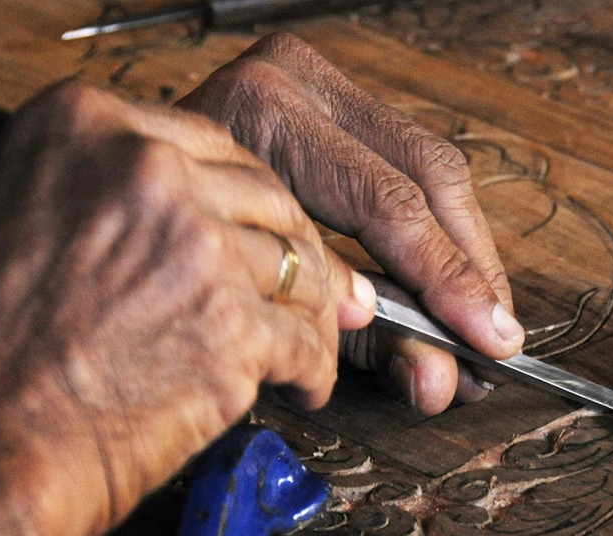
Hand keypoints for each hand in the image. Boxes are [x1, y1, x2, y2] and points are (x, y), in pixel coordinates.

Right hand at [0, 82, 374, 535]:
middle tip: (319, 293)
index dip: (250, 202)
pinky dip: (315, 370)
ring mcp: (197, 248)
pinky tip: (306, 389)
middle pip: (271, 203)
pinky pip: (305, 342)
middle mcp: (148, 171)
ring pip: (300, 271)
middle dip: (300, 253)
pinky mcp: (232, 328)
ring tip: (311, 345)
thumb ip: (83, 186)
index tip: (264, 233)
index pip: (215, 149)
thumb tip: (163, 197)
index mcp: (88, 126)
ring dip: (315, 315)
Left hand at [178, 33, 523, 414]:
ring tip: (483, 311)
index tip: (488, 338)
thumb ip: (356, 336)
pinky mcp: (327, 93)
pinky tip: (451, 272)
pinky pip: (409, 155)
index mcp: (263, 119)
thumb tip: (439, 379)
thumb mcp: (262, 294)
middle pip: (426, 172)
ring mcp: (310, 78)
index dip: (449, 279)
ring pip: (431, 160)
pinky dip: (437, 222)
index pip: (389, 204)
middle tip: (496, 331)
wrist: (116, 198)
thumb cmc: (174, 250)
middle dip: (468, 263)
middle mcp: (290, 81)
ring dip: (463, 245)